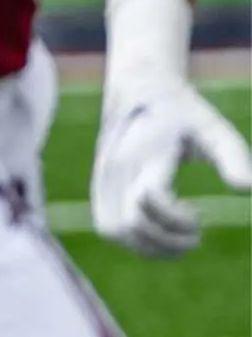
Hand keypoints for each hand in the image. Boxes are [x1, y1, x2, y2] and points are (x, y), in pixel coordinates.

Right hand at [90, 82, 251, 255]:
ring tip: (179, 235)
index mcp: (147, 154)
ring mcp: (103, 180)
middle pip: (130, 225)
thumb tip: (247, 190)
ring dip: (149, 246)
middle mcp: (118, 170)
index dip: (174, 218)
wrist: (139, 90)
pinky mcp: (98, 189)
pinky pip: (109, 229)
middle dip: (166, 241)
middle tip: (195, 233)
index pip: (148, 198)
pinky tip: (161, 228)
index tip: (197, 212)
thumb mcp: (215, 130)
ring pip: (114, 233)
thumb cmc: (185, 114)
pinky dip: (136, 240)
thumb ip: (234, 158)